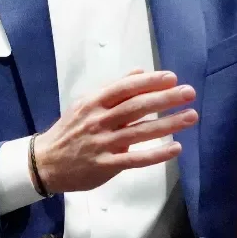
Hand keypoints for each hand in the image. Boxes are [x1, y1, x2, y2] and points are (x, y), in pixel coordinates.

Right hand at [33, 70, 196, 193]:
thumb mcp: (86, 103)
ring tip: (190, 116)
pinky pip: (135, 160)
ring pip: (140, 132)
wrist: (45, 162)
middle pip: (137, 107)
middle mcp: (99, 120)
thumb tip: (139, 72)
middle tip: (189, 93)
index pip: (125, 88)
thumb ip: (113, 88)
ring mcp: (103, 144)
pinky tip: (175, 148)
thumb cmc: (70, 130)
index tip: (172, 78)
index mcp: (94, 102)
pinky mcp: (106, 165)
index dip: (149, 81)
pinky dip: (156, 154)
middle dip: (165, 98)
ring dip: (168, 124)